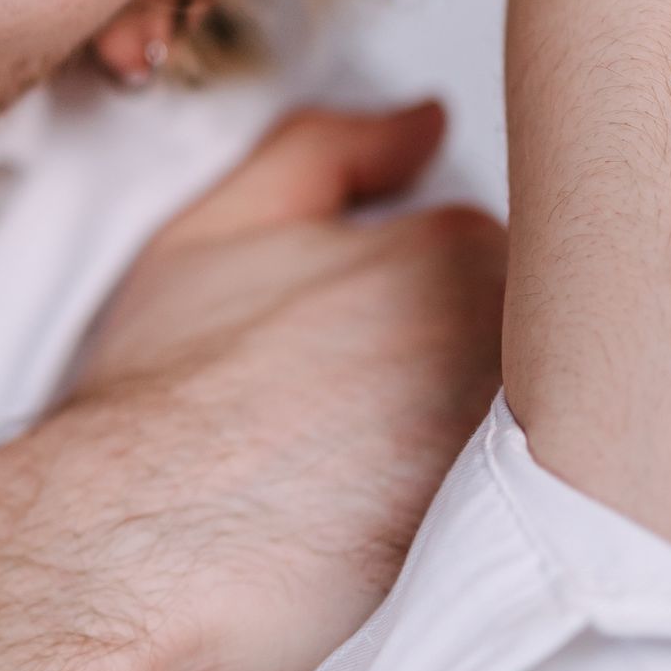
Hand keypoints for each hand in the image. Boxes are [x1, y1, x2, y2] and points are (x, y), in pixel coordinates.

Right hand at [0, 101, 505, 670]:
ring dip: (492, 454)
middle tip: (375, 434)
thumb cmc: (161, 403)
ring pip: (545, 436)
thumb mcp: (218, 228)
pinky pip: (544, 527)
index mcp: (454, 246)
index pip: (501, 267)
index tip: (370, 363)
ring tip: (386, 493)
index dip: (434, 319)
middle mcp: (508, 337)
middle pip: (537, 349)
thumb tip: (427, 120)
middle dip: (473, 380)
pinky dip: (502, 534)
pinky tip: (418, 548)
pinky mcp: (523, 551)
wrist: (125, 549)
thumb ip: (327, 149)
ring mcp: (524, 446)